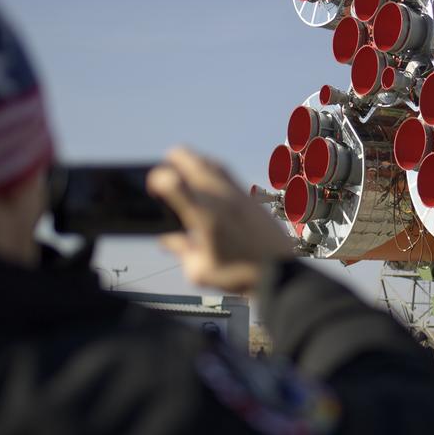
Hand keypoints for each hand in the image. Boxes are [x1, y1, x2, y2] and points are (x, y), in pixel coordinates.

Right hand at [146, 147, 295, 293]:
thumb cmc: (239, 275)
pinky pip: (228, 173)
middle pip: (195, 163)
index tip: (154, 183)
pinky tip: (209, 174)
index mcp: (205, 218)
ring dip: (196, 160)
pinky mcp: (250, 198)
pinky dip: (213, 167)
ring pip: (213, 164)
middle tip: (167, 161)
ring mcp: (238, 195)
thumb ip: (182, 251)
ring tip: (185, 162)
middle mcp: (221, 200)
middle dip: (176, 159)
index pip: (177, 185)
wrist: (280, 272)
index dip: (160, 180)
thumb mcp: (201, 271)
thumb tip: (168, 240)